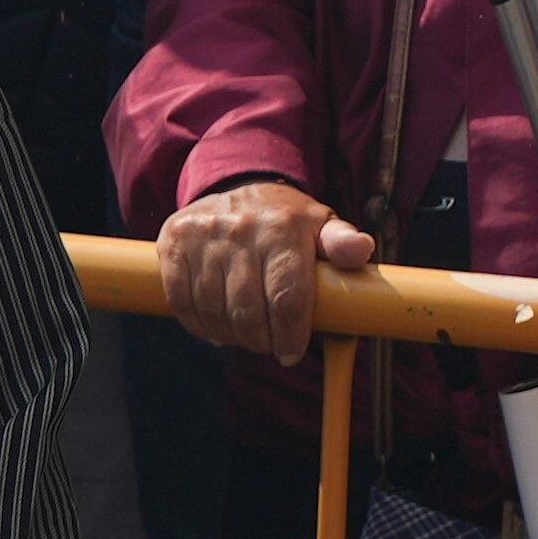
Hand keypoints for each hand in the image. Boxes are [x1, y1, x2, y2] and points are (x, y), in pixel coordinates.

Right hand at [154, 176, 368, 358]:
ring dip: (230, 335)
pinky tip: (215, 325)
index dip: (290, 334)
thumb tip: (362, 250)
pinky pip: (181, 300)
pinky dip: (198, 323)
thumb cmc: (284, 218)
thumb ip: (342, 242)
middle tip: (269, 345)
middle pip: (247, 311)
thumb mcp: (320, 224)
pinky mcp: (174, 244)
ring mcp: (205, 235)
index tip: (291, 353)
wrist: (235, 185)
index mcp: (284, 227)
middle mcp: (242, 228)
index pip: (287, 296)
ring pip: (213, 310)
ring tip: (245, 335)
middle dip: (260, 340)